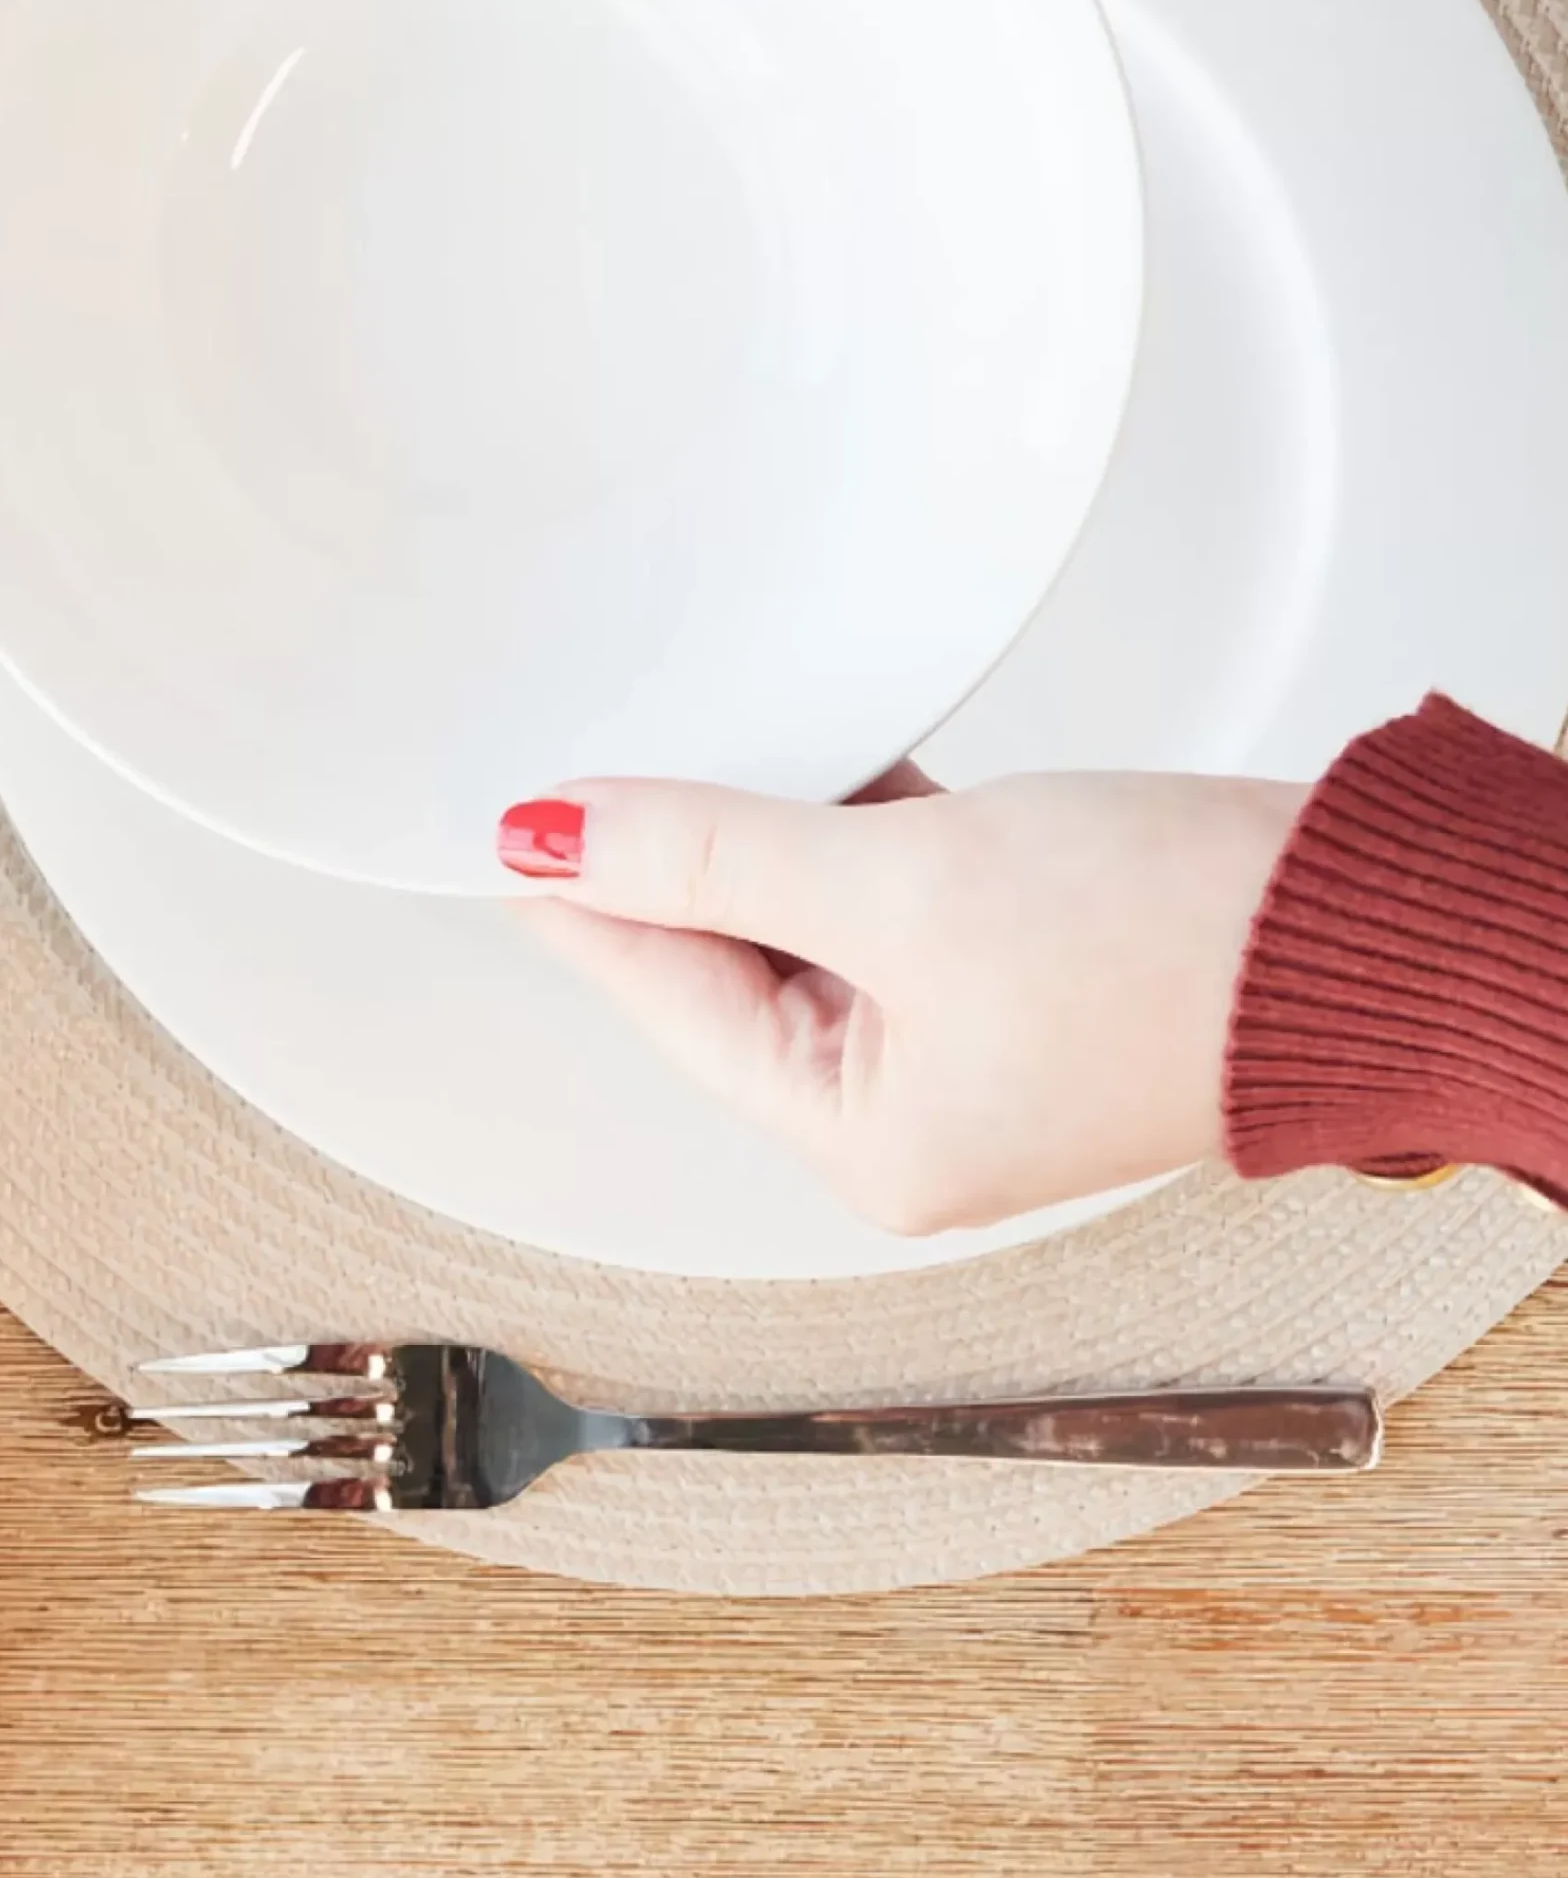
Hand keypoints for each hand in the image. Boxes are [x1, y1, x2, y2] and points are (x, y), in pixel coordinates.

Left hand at [499, 767, 1305, 1232]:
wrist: (1375, 927)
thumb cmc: (1178, 947)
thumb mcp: (901, 885)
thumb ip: (714, 856)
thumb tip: (553, 836)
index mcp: (861, 1139)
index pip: (668, 996)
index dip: (577, 896)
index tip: (502, 816)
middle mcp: (903, 1110)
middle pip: (728, 962)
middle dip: (663, 859)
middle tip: (579, 758)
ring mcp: (963, 1039)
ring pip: (806, 916)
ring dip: (756, 829)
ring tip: (678, 738)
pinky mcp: (1016, 968)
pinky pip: (889, 889)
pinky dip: (849, 820)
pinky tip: (807, 745)